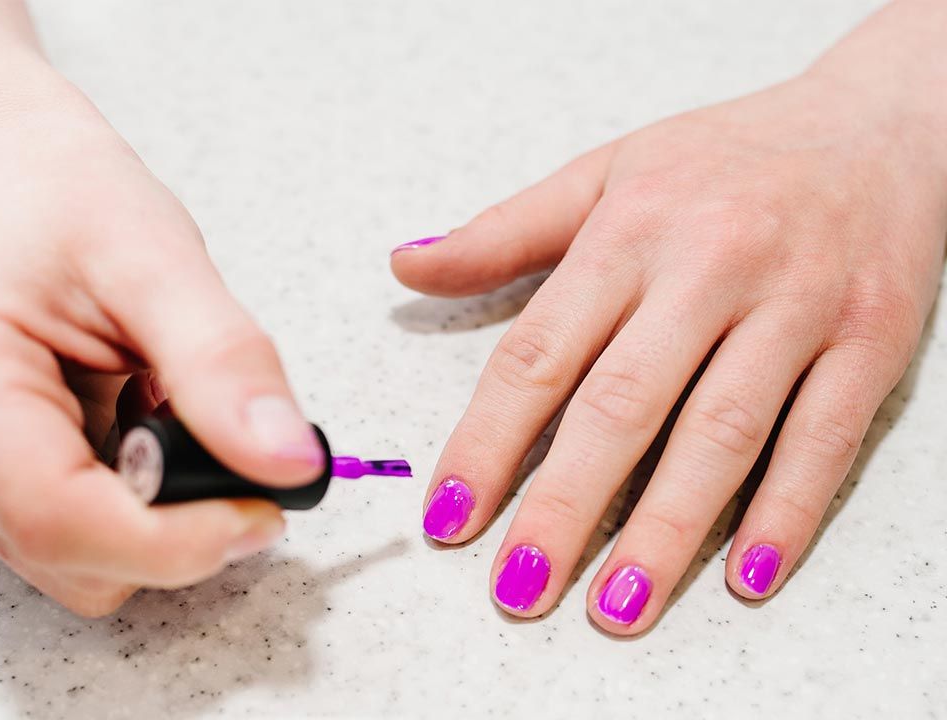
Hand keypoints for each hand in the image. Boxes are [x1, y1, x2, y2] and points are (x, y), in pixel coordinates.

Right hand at [0, 110, 324, 615]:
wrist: (21, 177)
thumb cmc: (71, 197)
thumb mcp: (161, 260)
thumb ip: (223, 365)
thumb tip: (287, 463)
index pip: (58, 517)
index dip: (174, 541)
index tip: (262, 512)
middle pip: (70, 558)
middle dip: (169, 525)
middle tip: (217, 433)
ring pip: (75, 565)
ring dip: (148, 514)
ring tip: (153, 407)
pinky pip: (70, 541)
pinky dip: (124, 504)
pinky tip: (127, 425)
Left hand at [392, 67, 945, 632]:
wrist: (882, 124)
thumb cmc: (727, 157)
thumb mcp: (606, 173)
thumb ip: (503, 233)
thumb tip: (406, 266)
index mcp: (630, 230)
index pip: (539, 353)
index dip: (486, 442)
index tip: (448, 515)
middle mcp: (710, 267)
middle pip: (621, 406)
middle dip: (563, 508)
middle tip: (517, 590)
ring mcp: (796, 306)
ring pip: (720, 434)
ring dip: (664, 531)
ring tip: (616, 608)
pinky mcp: (871, 340)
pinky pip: (823, 439)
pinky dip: (785, 512)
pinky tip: (743, 575)